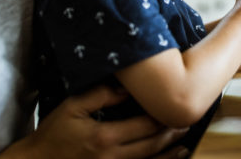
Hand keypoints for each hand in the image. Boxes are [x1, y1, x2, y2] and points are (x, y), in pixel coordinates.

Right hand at [0, 85, 187, 158]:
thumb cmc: (52, 133)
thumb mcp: (73, 107)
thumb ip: (102, 95)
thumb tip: (129, 88)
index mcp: (104, 137)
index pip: (144, 126)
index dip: (162, 117)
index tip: (175, 107)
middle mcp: (111, 158)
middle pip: (152, 146)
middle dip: (171, 135)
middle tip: (188, 123)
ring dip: (169, 156)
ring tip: (185, 147)